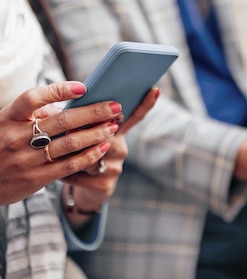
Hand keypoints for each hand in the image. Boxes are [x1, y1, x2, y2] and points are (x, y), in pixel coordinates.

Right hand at [0, 82, 125, 205]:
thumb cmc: (0, 144)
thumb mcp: (7, 124)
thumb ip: (36, 114)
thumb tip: (70, 104)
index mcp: (7, 118)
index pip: (32, 98)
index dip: (58, 90)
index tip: (83, 87)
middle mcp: (16, 138)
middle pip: (62, 120)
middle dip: (93, 113)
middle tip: (115, 107)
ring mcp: (27, 159)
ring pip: (70, 143)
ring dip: (96, 133)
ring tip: (113, 125)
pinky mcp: (37, 178)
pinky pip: (70, 165)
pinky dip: (90, 154)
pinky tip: (104, 146)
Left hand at [63, 88, 159, 228]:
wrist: (85, 190)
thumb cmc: (79, 154)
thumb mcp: (82, 136)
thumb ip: (81, 123)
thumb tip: (72, 117)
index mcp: (117, 132)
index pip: (133, 116)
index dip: (145, 103)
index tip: (155, 89)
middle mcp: (121, 148)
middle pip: (107, 135)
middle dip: (87, 133)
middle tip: (69, 130)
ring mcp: (115, 166)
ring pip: (91, 155)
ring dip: (71, 154)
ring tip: (58, 155)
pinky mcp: (105, 184)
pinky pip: (79, 173)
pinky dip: (65, 172)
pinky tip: (61, 174)